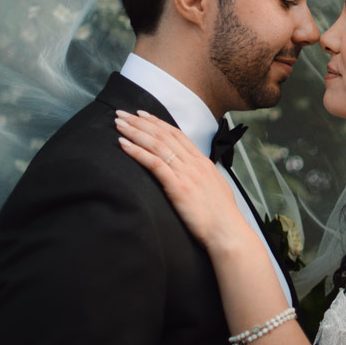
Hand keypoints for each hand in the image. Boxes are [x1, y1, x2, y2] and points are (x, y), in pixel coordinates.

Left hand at [114, 110, 250, 251]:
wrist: (227, 231)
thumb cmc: (221, 215)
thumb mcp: (214, 187)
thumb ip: (202, 176)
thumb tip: (194, 173)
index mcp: (202, 161)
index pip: (177, 134)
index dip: (157, 122)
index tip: (142, 115)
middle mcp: (194, 163)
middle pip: (163, 135)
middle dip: (140, 122)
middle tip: (122, 113)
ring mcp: (186, 173)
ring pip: (157, 145)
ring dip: (135, 132)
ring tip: (118, 124)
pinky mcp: (178, 187)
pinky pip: (154, 164)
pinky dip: (137, 152)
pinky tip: (124, 145)